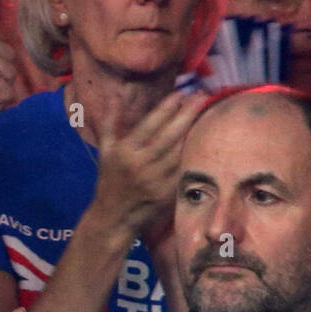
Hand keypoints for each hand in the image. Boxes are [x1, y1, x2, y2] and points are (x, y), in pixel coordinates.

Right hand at [89, 89, 207, 235]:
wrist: (113, 217)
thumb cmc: (109, 179)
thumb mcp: (106, 149)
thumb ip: (111, 121)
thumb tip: (116, 96)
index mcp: (126, 152)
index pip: (150, 124)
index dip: (167, 107)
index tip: (180, 93)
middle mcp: (140, 165)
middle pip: (169, 135)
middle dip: (187, 113)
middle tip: (200, 96)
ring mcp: (155, 181)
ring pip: (180, 151)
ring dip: (193, 130)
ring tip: (204, 112)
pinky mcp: (166, 193)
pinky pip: (183, 169)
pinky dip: (192, 153)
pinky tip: (201, 139)